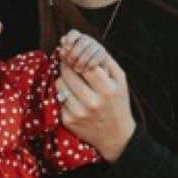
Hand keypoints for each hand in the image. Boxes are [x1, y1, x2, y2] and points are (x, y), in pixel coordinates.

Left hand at [55, 31, 135, 161]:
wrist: (116, 136)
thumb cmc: (118, 102)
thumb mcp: (120, 79)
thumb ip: (104, 59)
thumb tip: (84, 41)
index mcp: (107, 89)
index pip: (85, 64)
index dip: (75, 55)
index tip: (71, 52)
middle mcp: (92, 102)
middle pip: (68, 72)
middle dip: (66, 64)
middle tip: (69, 63)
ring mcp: (78, 112)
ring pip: (59, 84)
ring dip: (63, 79)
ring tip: (72, 81)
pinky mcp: (68, 120)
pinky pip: (58, 98)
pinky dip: (63, 94)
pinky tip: (72, 96)